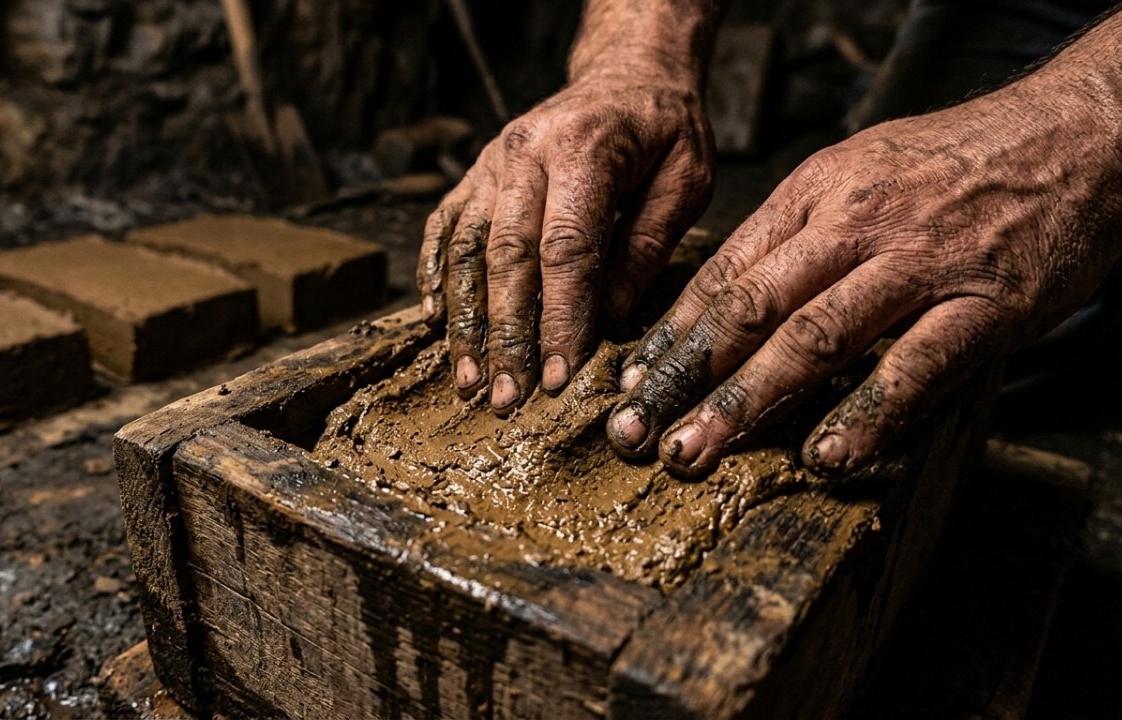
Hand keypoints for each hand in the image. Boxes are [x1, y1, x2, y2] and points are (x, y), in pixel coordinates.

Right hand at [418, 69, 714, 413]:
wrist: (625, 67)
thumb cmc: (664, 127)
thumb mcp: (687, 180)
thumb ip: (647, 247)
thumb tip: (608, 319)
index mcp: (583, 149)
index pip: (566, 249)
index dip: (560, 317)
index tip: (560, 376)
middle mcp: (524, 153)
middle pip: (506, 256)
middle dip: (505, 334)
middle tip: (506, 396)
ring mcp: (491, 162)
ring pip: (466, 249)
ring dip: (465, 320)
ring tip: (469, 378)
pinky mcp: (474, 174)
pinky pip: (443, 228)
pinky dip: (434, 276)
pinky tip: (436, 322)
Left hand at [606, 69, 1121, 477]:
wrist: (1079, 133)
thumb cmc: (957, 161)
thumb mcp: (858, 170)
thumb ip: (796, 231)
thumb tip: (728, 296)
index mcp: (816, 194)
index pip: (725, 273)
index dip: (671, 335)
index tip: (631, 384)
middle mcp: (854, 226)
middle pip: (747, 309)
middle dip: (681, 379)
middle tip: (632, 434)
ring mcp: (918, 266)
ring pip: (812, 339)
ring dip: (745, 403)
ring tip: (696, 451)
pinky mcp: (982, 306)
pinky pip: (914, 368)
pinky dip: (866, 415)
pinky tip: (826, 456)